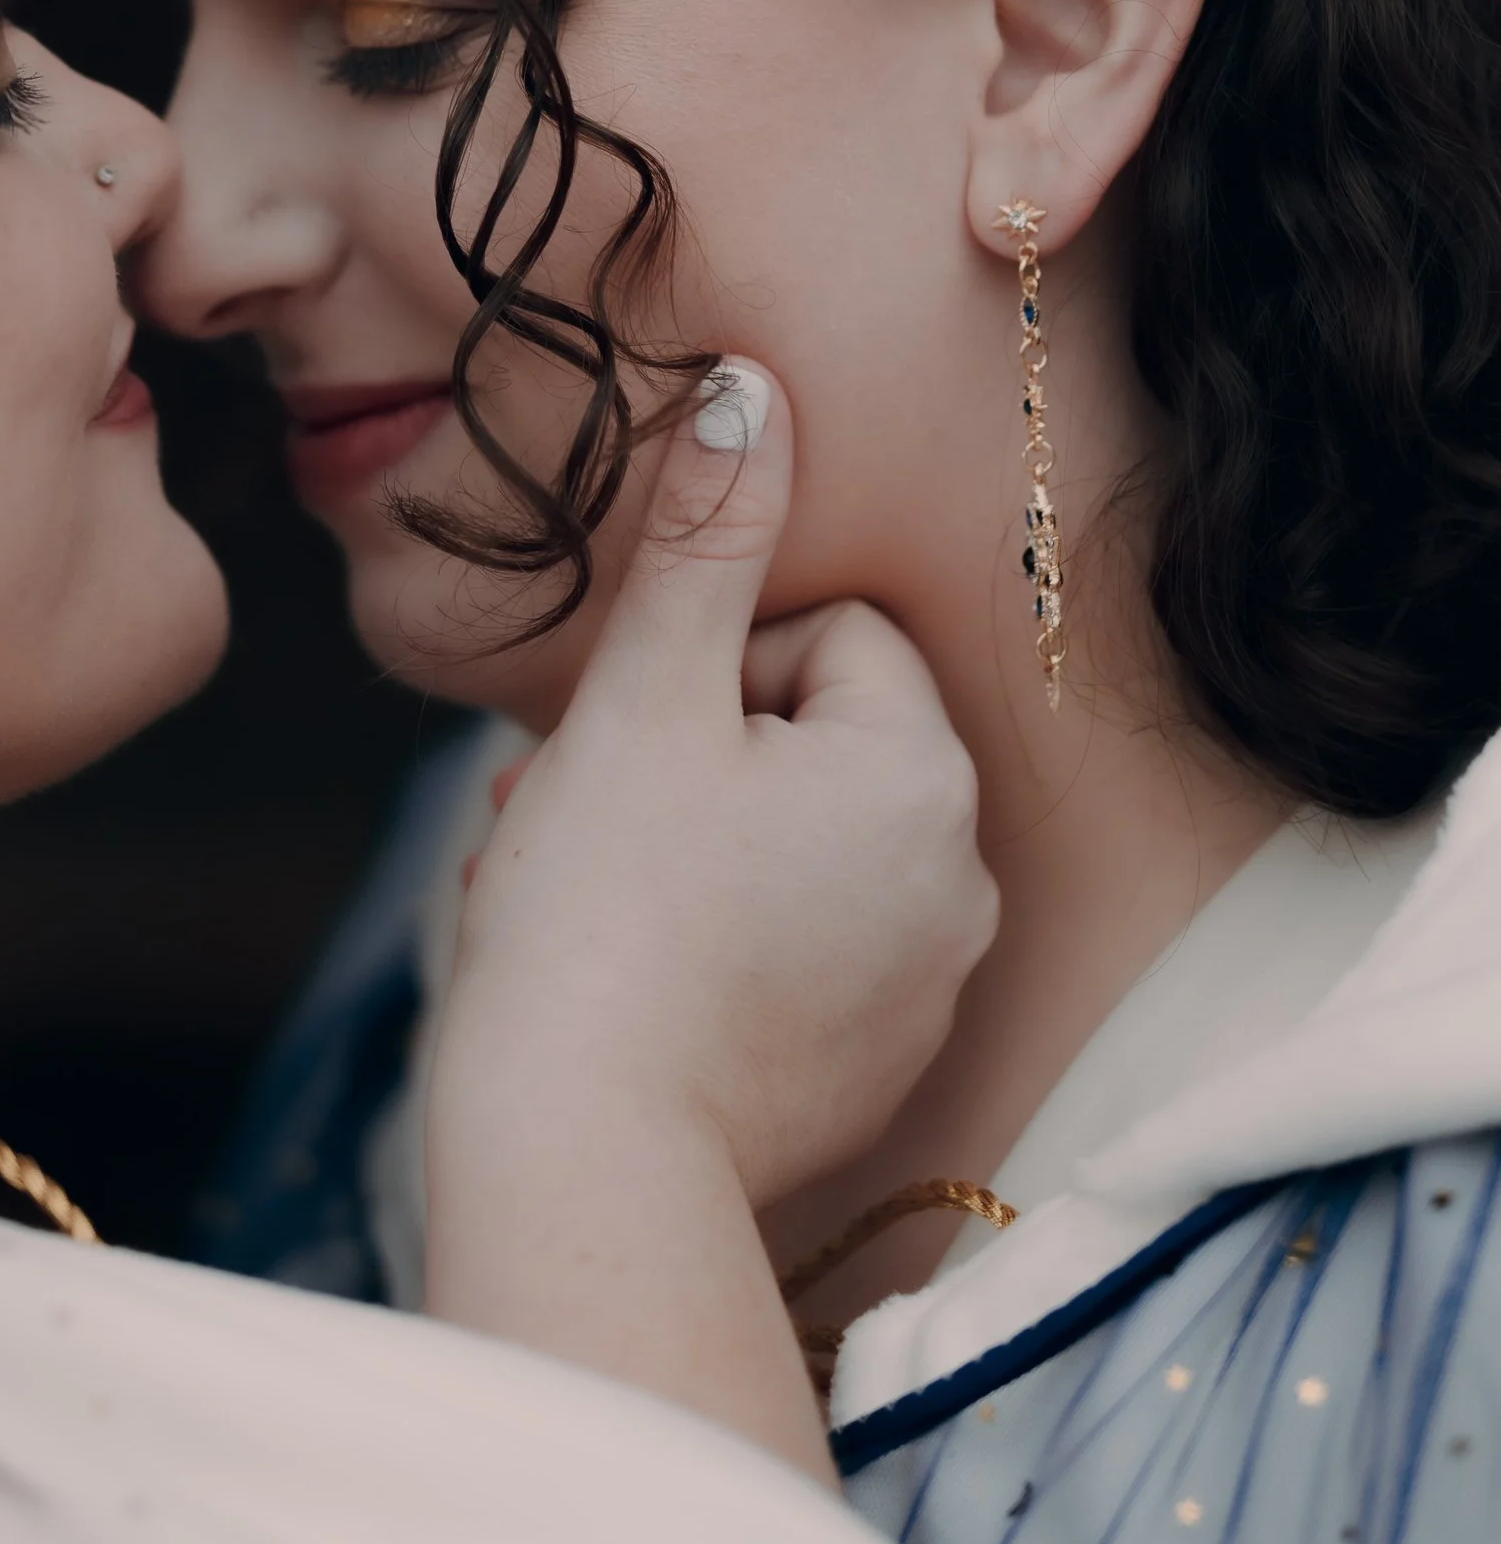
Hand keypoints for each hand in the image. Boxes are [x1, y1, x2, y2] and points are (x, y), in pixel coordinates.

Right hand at [421, 361, 996, 1464]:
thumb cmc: (602, 916)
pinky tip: (633, 972)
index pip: (824, 637)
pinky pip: (801, 953)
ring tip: (586, 887)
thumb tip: (756, 385)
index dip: (706, 669)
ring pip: (794, 846)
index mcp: (919, 774)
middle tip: (587, 810)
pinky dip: (720, 942)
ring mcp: (925, 990)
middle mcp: (961, 881)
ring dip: (693, 839)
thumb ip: (705, 541)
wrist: (582, 1158)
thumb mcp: (644, 699)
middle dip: (690, 754)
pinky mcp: (873, 1074)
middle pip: (812, 740)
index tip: (635, 740)